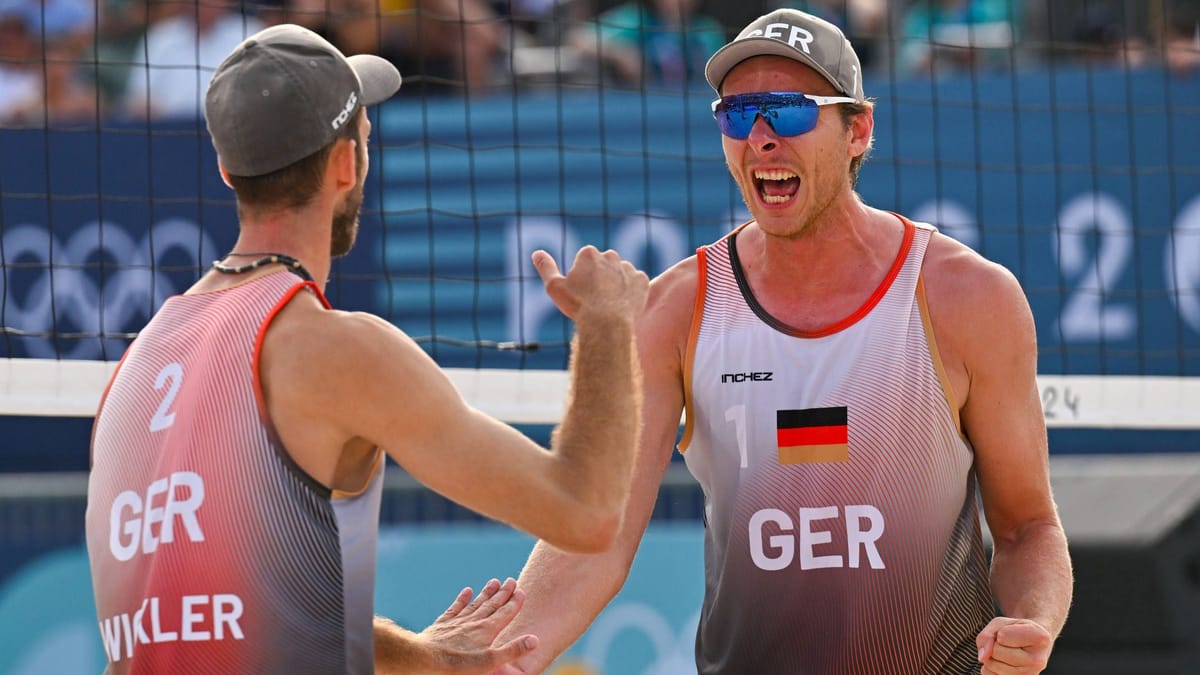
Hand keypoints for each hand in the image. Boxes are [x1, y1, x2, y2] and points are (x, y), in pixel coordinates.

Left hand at [379, 578, 538, 674]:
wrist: (425, 659)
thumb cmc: (459, 664)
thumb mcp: (489, 662)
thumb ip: (512, 650)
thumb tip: (534, 640)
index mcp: (487, 630)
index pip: (505, 613)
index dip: (514, 602)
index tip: (521, 591)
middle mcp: (474, 621)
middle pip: (492, 604)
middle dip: (503, 593)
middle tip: (511, 580)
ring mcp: (458, 621)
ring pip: (476, 603)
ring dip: (486, 593)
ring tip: (494, 581)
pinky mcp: (444, 624)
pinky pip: (456, 607)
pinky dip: (462, 599)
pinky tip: (467, 591)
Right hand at [532, 246, 648, 322]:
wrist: (607, 325)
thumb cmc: (578, 306)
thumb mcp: (554, 287)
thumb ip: (546, 267)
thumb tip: (536, 253)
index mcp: (588, 253)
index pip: (584, 261)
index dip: (581, 278)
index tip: (581, 293)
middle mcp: (610, 256)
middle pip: (603, 265)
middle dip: (599, 277)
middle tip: (594, 300)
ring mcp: (628, 268)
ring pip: (620, 273)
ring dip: (615, 284)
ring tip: (608, 305)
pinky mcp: (641, 280)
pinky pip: (635, 283)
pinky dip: (630, 292)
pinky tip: (622, 304)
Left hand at [976, 616, 1053, 673]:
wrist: (1033, 645)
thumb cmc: (1016, 631)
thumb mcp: (1001, 624)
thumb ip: (987, 636)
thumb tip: (983, 658)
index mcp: (1040, 637)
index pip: (1003, 636)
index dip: (1001, 632)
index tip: (1013, 632)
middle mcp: (1038, 661)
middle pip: (996, 652)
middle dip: (995, 645)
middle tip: (1008, 643)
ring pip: (992, 664)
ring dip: (992, 657)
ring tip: (1007, 652)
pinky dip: (990, 668)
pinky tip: (1004, 663)